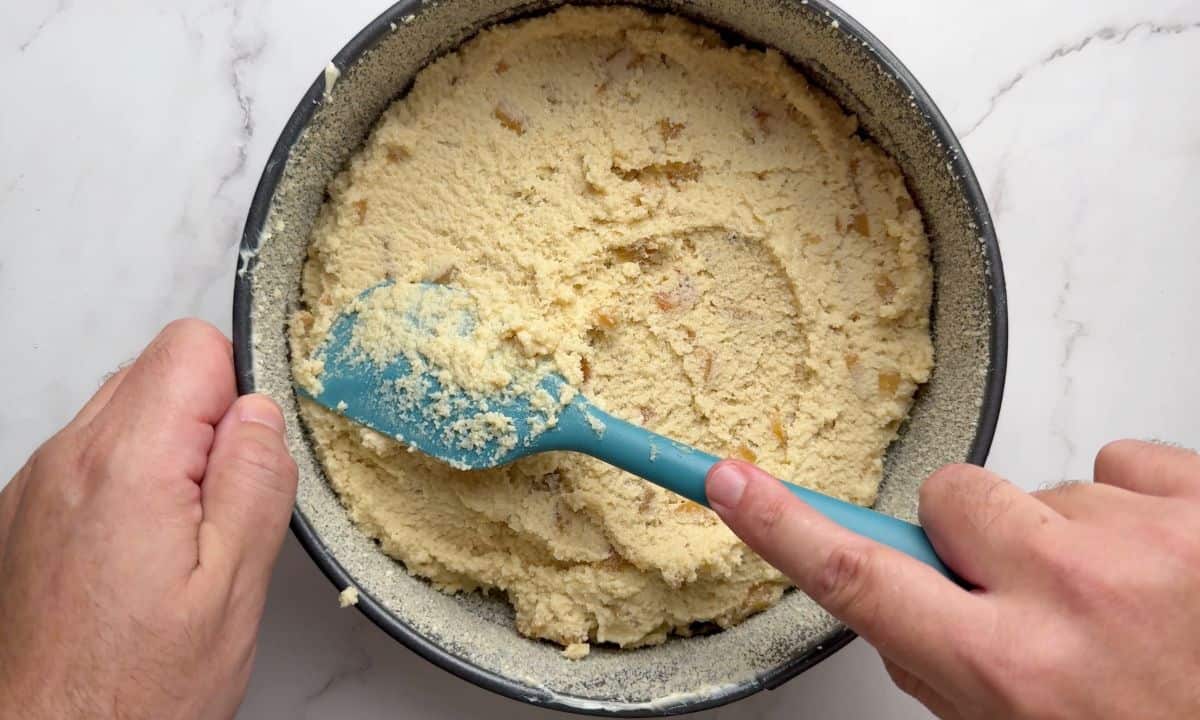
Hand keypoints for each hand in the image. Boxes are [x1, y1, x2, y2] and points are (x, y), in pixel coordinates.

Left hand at [0, 320, 297, 718]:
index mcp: (126, 465)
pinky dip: (130, 478)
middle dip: (207, 418)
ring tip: (184, 534)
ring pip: (124, 409)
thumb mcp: (232, 588)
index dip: (240, 392)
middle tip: (222, 505)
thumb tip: (261, 413)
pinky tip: (143, 550)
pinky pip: (93, 455)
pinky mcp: (26, 512)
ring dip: (169, 448)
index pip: (193, 347)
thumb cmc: (134, 690)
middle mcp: (67, 459)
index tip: (247, 458)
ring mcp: (37, 484)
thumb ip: (254, 482)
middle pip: (156, 369)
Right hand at [706, 441, 1199, 718]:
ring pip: (1045, 484)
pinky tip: (1166, 567)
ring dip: (1069, 535)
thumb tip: (901, 590)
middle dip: (971, 536)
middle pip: (950, 498)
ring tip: (1127, 602)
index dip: (782, 526)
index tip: (731, 483)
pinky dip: (1134, 509)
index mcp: (1008, 668)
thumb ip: (942, 665)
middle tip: (1032, 596)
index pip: (857, 578)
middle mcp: (1070, 595)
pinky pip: (1122, 460)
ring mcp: (1146, 542)